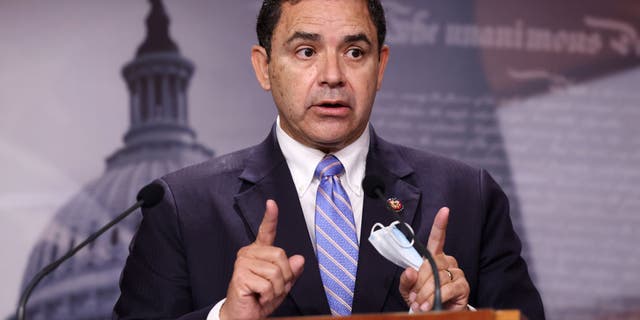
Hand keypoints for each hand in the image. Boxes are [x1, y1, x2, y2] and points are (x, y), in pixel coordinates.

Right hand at [220, 200, 304, 319]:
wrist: (243, 316)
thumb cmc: (260, 299)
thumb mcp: (282, 285)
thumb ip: (291, 272)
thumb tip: (299, 259)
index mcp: (259, 252)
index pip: (266, 232)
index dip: (270, 217)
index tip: (272, 203)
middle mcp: (248, 253)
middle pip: (281, 255)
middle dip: (284, 277)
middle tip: (272, 289)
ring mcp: (243, 263)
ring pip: (276, 272)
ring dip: (276, 289)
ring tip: (264, 294)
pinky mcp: (240, 275)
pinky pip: (267, 284)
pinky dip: (268, 296)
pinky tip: (258, 297)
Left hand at [398, 207, 469, 311]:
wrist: (435, 315)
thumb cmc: (423, 300)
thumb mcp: (408, 290)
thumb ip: (406, 280)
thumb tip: (411, 271)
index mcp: (434, 257)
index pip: (437, 238)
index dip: (440, 224)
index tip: (445, 210)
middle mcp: (448, 262)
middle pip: (431, 264)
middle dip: (419, 282)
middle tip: (415, 297)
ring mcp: (457, 273)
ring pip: (438, 277)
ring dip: (426, 292)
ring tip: (421, 304)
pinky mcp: (463, 286)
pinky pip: (448, 288)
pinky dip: (436, 297)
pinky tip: (430, 305)